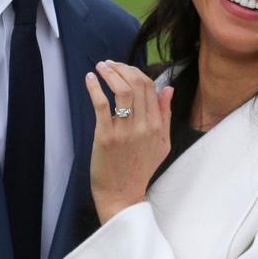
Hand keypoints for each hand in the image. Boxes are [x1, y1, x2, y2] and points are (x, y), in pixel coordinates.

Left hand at [85, 61, 173, 223]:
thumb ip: (165, 115)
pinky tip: (90, 79)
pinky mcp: (106, 136)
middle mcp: (144, 126)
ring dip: (109, 73)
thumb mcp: (161, 143)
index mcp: (157, 125)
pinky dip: (95, 88)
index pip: (149, 87)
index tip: (123, 68)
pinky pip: (102, 104)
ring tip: (100, 66)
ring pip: (121, 90)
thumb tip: (167, 89)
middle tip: (109, 64)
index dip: (135, 72)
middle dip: (121, 68)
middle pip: (136, 84)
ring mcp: (125, 131)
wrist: (122, 195)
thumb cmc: (140, 169)